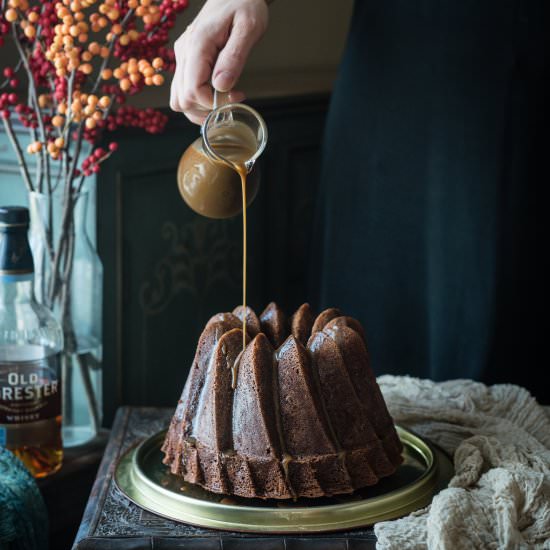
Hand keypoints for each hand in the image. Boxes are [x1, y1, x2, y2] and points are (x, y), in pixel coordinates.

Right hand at [170, 0, 268, 123]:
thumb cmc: (244, 4)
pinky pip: (183, 91)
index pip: (193, 91)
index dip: (214, 103)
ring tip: (224, 101)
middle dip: (208, 109)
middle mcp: (184, 53)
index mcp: (197, 45)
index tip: (236, 96)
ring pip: (179, 100)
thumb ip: (235, 57)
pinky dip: (198, 101)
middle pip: (183, 100)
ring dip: (201, 110)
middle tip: (233, 98)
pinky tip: (217, 94)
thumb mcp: (249, 28)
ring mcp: (182, 58)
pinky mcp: (186, 61)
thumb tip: (221, 85)